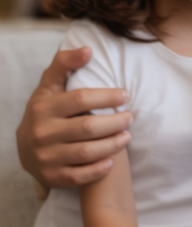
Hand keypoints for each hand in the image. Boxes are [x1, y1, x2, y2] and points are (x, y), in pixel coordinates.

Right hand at [17, 48, 132, 186]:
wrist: (27, 150)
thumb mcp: (49, 88)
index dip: (107, 96)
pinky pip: (80, 176)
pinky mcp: (52, 177)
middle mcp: (41, 132)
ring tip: (128, 136)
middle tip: (130, 117)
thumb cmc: (47, 112)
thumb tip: (88, 49)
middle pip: (88, 127)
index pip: (80, 99)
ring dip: (113, 144)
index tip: (126, 95)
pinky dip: (99, 169)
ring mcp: (45, 156)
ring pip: (87, 152)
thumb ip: (64, 64)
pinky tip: (112, 160)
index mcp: (43, 107)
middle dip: (115, 121)